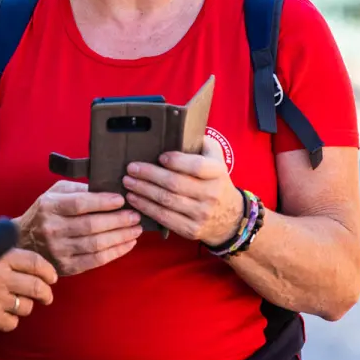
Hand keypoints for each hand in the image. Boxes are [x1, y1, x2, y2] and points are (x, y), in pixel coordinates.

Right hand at [0, 247, 56, 331]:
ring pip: (26, 306)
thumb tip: (26, 257)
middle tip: (47, 295)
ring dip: (26, 306)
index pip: (35, 262)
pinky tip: (3, 314)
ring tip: (19, 303)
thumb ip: (0, 252)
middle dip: (46, 293)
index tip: (52, 277)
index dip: (48, 271)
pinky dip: (11, 320)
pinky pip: (12, 322)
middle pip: (37, 287)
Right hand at [19, 180, 143, 274]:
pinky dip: (115, 253)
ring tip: (136, 230)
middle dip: (118, 221)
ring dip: (120, 237)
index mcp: (49, 207)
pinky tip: (128, 244)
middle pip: (91, 225)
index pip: (80, 204)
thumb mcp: (54, 193)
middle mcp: (52, 229)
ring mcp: (59, 250)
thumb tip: (107, 189)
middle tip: (135, 216)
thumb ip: (78, 189)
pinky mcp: (66, 267)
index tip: (121, 200)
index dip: (103, 202)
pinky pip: (95, 261)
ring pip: (96, 244)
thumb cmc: (44, 213)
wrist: (23, 241)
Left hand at [123, 137, 244, 246]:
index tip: (160, 156)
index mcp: (217, 173)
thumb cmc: (216, 182)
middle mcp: (211, 194)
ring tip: (128, 182)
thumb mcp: (216, 159)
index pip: (197, 166)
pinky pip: (164, 218)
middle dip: (149, 175)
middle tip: (131, 168)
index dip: (177, 161)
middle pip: (175, 184)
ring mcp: (201, 214)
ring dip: (143, 191)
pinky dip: (146, 208)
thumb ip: (202, 143)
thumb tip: (179, 129)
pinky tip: (134, 200)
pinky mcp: (191, 230)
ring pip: (166, 201)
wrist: (231, 218)